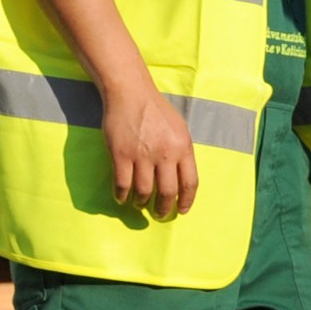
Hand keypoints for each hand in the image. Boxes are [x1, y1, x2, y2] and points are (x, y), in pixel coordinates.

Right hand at [103, 80, 196, 219]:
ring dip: (141, 202)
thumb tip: (181, 178)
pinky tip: (122, 198)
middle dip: (163, 208)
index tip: (182, 210)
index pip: (189, 183)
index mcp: (183, 148)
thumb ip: (182, 153)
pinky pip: (122, 183)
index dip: (186, 201)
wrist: (131, 94)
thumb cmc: (156, 111)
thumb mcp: (180, 130)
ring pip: (144, 191)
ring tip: (139, 204)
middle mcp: (165, 154)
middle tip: (159, 215)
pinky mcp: (121, 154)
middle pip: (167, 191)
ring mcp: (142, 155)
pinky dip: (122, 195)